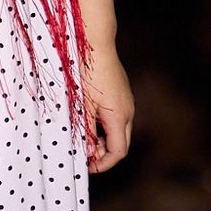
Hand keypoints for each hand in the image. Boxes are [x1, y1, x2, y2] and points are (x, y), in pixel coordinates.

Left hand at [84, 53, 134, 174]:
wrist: (96, 44)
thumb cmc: (87, 72)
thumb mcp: (82, 105)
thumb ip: (86, 131)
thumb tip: (88, 151)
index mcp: (119, 117)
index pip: (118, 152)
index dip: (103, 164)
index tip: (88, 166)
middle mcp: (128, 111)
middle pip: (121, 144)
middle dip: (104, 153)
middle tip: (84, 153)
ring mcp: (127, 101)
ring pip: (120, 130)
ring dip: (104, 138)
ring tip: (84, 135)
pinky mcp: (123, 93)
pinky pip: (118, 117)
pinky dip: (106, 125)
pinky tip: (90, 118)